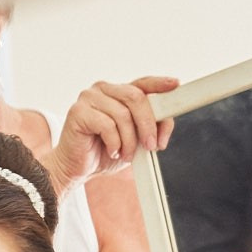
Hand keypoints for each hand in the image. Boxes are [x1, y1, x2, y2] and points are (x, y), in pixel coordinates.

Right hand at [48, 76, 178, 189]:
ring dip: (129, 141)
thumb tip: (164, 122)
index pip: (142, 83)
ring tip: (125, 154)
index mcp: (118, 93)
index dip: (159, 83)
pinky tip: (111, 150)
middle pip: (136, 98)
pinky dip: (114, 143)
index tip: (175, 84)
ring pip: (123, 115)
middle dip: (148, 124)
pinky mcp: (78, 111)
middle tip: (151, 145)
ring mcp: (89, 98)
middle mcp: (103, 90)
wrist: (76, 168)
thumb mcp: (134, 139)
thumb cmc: (104, 151)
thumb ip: (148, 126)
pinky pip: (107, 125)